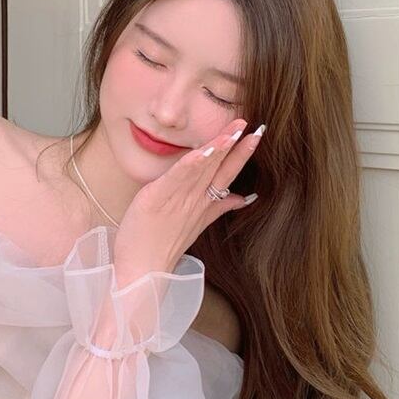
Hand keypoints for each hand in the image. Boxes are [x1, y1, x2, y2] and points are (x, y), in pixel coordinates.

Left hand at [113, 117, 262, 282]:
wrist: (142, 271)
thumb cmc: (162, 246)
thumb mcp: (196, 225)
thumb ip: (218, 208)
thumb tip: (242, 198)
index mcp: (202, 204)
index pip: (226, 174)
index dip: (241, 155)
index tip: (256, 136)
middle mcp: (194, 200)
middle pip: (219, 168)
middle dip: (237, 145)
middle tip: (255, 126)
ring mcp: (178, 199)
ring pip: (202, 169)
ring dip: (220, 148)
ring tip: (235, 131)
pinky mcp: (156, 198)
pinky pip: (178, 177)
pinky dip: (192, 163)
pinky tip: (205, 149)